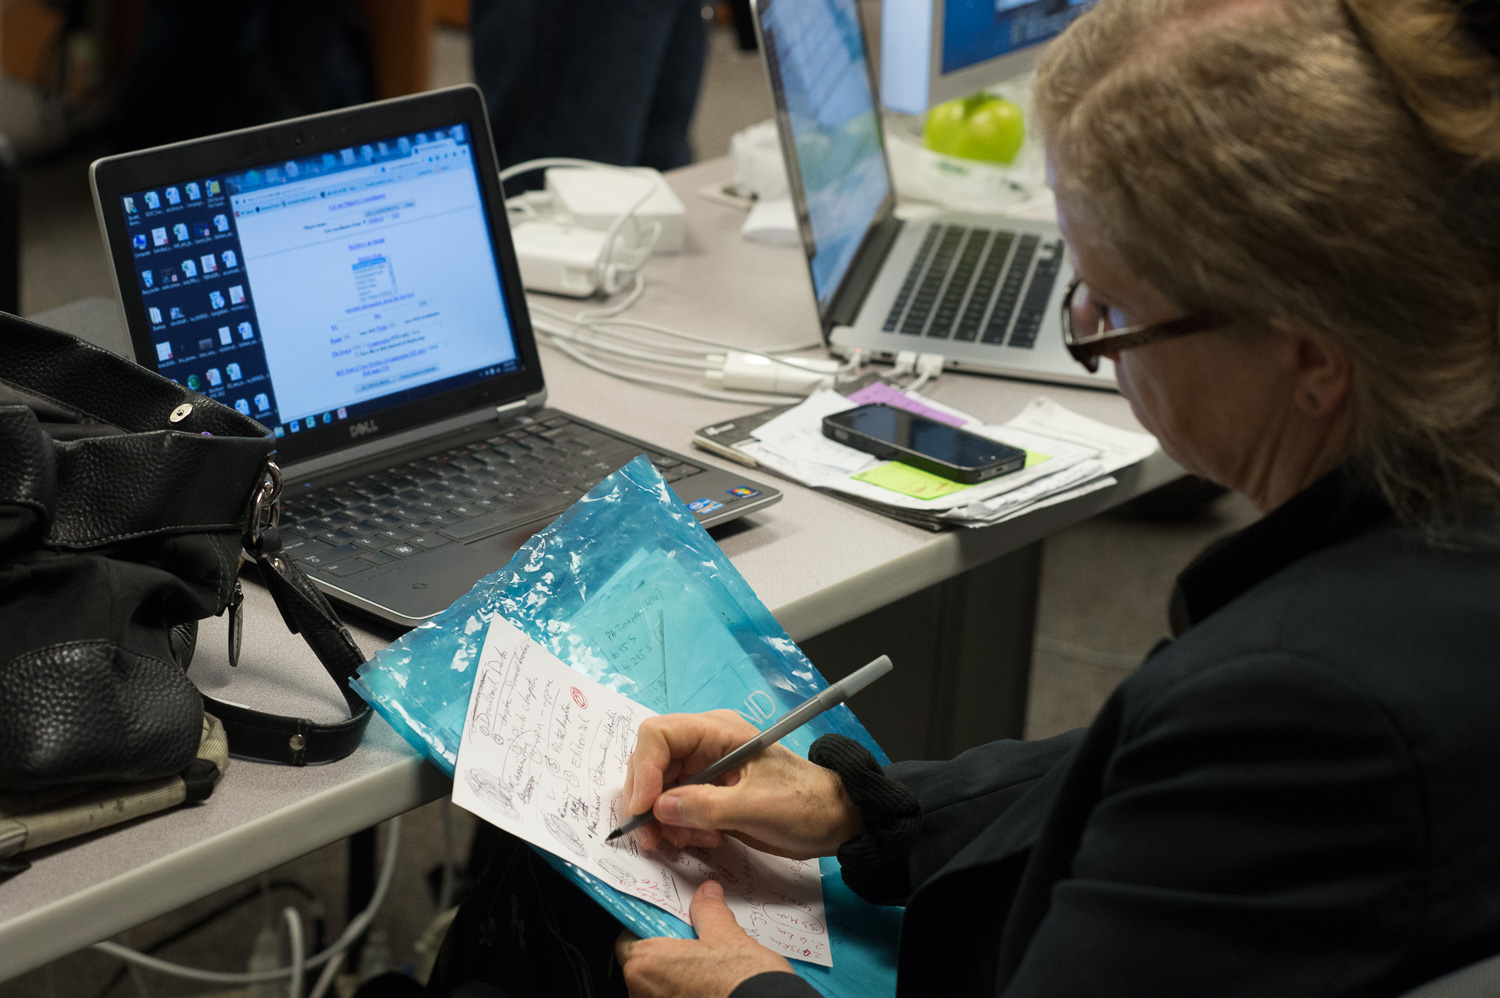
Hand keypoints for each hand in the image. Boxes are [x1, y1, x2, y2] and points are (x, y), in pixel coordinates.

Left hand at [615, 880, 794, 997]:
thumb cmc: (741, 982)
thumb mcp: (727, 936)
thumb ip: (709, 912)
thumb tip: (706, 894)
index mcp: (647, 964)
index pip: (628, 940)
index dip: (647, 930)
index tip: (665, 925)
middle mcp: (644, 993)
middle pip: (644, 967)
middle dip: (664, 956)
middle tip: (692, 944)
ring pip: (659, 988)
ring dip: (676, 978)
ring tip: (706, 970)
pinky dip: (686, 993)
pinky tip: (710, 987)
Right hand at [621, 709, 860, 857]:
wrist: (833, 820)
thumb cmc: (804, 804)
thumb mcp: (758, 807)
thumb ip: (707, 807)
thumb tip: (659, 808)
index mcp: (718, 732)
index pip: (659, 735)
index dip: (644, 769)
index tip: (643, 809)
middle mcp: (704, 746)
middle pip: (651, 764)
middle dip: (647, 802)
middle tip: (653, 838)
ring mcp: (704, 772)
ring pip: (658, 791)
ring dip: (664, 821)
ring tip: (693, 841)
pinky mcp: (707, 796)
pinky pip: (674, 809)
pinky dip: (678, 829)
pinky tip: (705, 840)